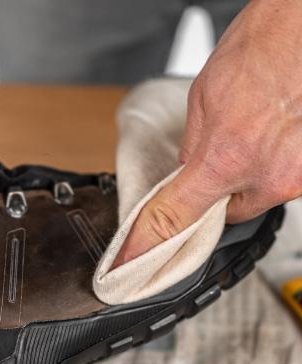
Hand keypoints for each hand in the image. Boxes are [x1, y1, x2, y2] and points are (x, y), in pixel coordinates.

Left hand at [116, 0, 301, 264]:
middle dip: (216, 189)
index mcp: (225, 160)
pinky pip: (286, 177)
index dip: (148, 243)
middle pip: (224, 211)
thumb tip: (185, 177)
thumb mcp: (203, 101)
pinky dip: (279, 159)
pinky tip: (278, 128)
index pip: (175, 219)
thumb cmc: (263, 48)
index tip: (130, 263)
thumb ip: (194, 150)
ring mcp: (300, 174)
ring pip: (259, 194)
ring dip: (252, 171)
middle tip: (224, 149)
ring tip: (257, 126)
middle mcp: (268, 175)